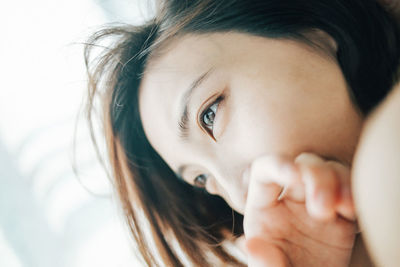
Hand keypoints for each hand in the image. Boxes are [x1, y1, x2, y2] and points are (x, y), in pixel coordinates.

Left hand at [243, 153, 357, 266]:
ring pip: (330, 171)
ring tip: (345, 210)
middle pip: (303, 165)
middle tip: (323, 210)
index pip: (264, 170)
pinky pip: (351, 191)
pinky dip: (355, 193)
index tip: (296, 175)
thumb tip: (251, 245)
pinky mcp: (342, 214)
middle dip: (316, 177)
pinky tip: (352, 210)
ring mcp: (316, 203)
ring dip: (339, 182)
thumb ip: (263, 262)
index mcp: (263, 207)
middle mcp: (289, 200)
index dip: (278, 164)